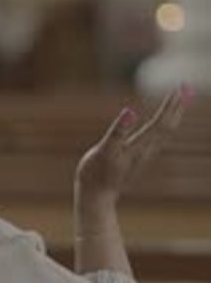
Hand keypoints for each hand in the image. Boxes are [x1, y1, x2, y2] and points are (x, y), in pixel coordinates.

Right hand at [75, 86, 192, 203]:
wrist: (96, 195)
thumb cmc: (95, 173)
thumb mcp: (104, 151)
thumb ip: (118, 132)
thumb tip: (130, 112)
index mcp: (138, 147)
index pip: (160, 124)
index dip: (170, 106)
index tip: (178, 89)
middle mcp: (145, 151)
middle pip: (167, 126)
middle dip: (176, 107)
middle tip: (186, 87)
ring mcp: (143, 155)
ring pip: (164, 132)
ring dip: (173, 115)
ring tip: (180, 99)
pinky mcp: (138, 157)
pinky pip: (157, 137)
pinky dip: (164, 124)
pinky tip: (163, 120)